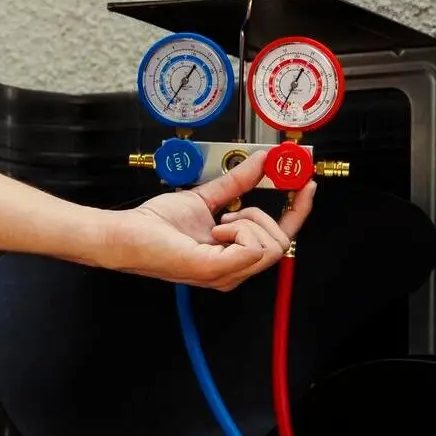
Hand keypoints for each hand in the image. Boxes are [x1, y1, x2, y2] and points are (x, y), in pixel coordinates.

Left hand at [97, 150, 315, 291]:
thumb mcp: (206, 197)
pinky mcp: (217, 270)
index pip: (282, 238)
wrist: (129, 235)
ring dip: (246, 222)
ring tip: (217, 224)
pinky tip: (214, 232)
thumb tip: (261, 160)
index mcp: (235, 255)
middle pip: (282, 242)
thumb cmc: (158, 225)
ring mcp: (228, 274)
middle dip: (261, 216)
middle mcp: (236, 270)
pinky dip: (237, 230)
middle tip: (229, 213)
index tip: (306, 182)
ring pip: (270, 244)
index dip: (299, 210)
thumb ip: (236, 182)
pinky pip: (253, 248)